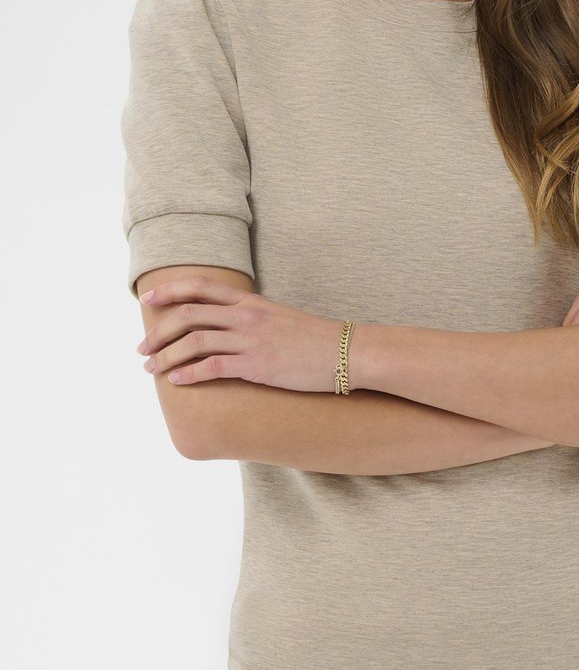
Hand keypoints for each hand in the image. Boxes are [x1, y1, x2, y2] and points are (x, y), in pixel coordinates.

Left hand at [136, 276, 346, 391]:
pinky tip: (177, 382)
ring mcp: (250, 341)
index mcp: (250, 302)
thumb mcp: (278, 317)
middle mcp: (246, 317)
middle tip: (143, 347)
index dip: (170, 291)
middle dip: (159, 331)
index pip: (200, 287)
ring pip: (194, 342)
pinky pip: (212, 367)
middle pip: (189, 315)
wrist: (345, 352)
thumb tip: (226, 325)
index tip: (147, 300)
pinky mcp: (257, 366)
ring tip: (151, 368)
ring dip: (166, 356)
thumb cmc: (314, 339)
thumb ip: (250, 317)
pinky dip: (189, 374)